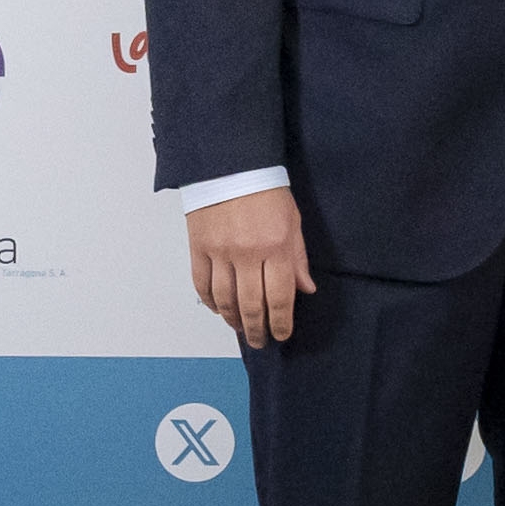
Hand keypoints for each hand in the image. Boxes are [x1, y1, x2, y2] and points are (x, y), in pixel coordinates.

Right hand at [186, 190, 313, 349]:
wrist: (230, 164)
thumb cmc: (266, 190)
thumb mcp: (293, 221)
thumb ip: (298, 258)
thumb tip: (305, 290)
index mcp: (275, 246)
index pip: (280, 298)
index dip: (281, 323)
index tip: (281, 334)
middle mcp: (247, 253)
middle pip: (251, 305)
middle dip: (257, 329)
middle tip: (261, 341)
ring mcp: (220, 252)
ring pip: (225, 300)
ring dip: (233, 320)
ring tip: (241, 329)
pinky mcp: (199, 247)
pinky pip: (202, 284)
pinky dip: (210, 302)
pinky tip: (218, 309)